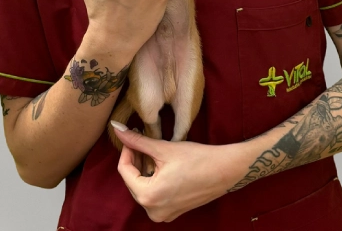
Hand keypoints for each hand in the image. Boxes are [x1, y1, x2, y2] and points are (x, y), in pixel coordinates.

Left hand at [112, 124, 243, 222]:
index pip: (124, 170)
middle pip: (132, 180)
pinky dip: (153, 178)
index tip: (132, 134)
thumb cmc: (196, 158)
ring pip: (142, 186)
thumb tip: (116, 128)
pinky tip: (159, 163)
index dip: (126, 149)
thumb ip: (137, 141)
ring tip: (150, 148)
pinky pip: (153, 194)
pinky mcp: (171, 212)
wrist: (225, 171)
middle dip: (135, 158)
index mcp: (148, 197)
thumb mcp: (163, 149)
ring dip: (143, 167)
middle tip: (141, 137)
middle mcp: (152, 211)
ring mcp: (162, 214)